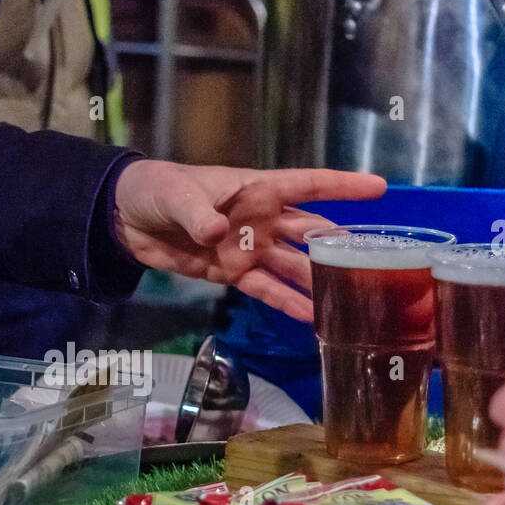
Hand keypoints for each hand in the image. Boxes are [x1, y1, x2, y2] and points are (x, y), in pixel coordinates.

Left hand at [113, 162, 386, 320]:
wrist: (125, 218)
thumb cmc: (158, 190)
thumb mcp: (176, 196)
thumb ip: (199, 214)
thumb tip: (218, 233)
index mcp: (255, 188)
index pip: (306, 185)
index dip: (341, 185)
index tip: (379, 189)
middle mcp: (261, 218)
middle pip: (307, 231)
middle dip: (338, 245)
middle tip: (374, 264)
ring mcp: (248, 247)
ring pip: (291, 265)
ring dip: (316, 282)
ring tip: (350, 302)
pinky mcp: (231, 273)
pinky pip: (264, 288)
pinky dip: (285, 302)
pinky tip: (310, 319)